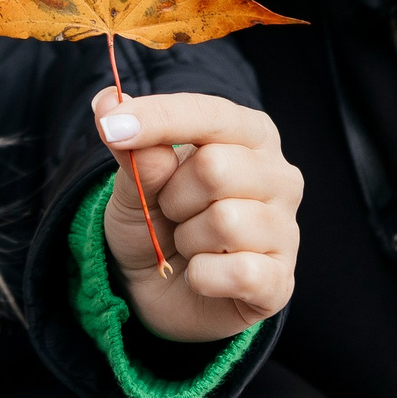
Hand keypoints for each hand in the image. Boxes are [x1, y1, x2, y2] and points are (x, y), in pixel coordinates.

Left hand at [92, 85, 301, 342]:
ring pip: (225, 222)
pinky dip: (203, 277)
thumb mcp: (133, 185)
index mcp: (251, 135)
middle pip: (215, 167)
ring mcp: (286, 230)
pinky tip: (202, 275)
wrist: (160, 291)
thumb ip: (132, 152)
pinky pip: (239, 272)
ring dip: (188, 239)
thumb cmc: (157, 222)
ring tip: (190, 244)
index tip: (110, 128)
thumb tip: (112, 106)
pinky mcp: (280, 281)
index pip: (209, 114)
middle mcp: (280, 176)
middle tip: (173, 212)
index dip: (158, 119)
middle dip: (174, 196)